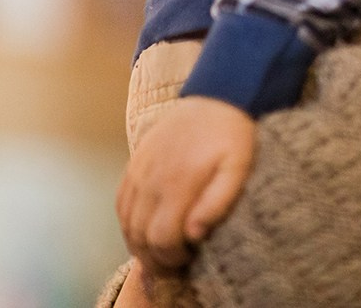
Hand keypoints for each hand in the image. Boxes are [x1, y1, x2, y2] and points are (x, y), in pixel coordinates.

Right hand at [117, 96, 255, 277]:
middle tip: (173, 265)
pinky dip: (128, 223)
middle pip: (139, 236)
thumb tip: (193, 233)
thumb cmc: (234, 136)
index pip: (161, 239)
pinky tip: (144, 229)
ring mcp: (138, 171)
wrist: (218, 96)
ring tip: (160, 252)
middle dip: (154, 258)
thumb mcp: (239, 168)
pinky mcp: (134, 163)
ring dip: (139, 244)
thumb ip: (218, 202)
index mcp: (177, 184)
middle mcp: (151, 180)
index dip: (171, 259)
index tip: (188, 261)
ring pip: (126, 223)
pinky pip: (120, 203)